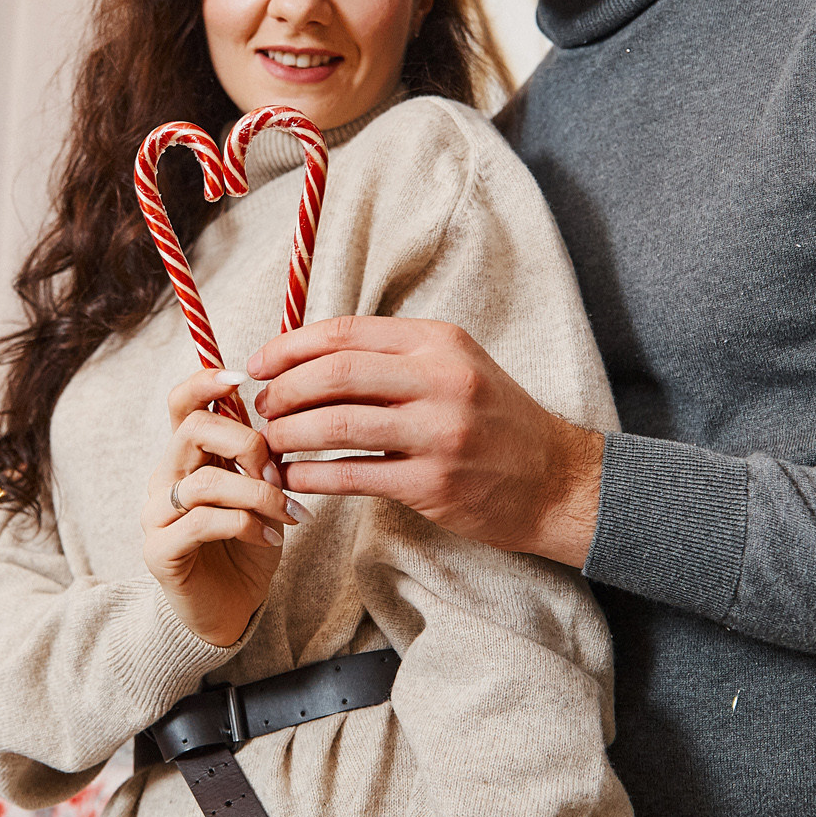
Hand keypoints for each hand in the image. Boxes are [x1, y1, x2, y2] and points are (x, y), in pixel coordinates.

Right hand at [142, 368, 298, 646]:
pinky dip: (247, 526)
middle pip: (193, 430)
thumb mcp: (263, 493)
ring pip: (205, 482)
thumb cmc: (249, 546)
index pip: (181, 403)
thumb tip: (289, 418)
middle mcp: (164, 479)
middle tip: (277, 472)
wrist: (230, 610)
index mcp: (187, 457)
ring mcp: (157, 515)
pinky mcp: (160, 551)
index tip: (242, 378)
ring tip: (288, 514)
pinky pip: (204, 523)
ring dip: (258, 495)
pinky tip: (271, 538)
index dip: (206, 382)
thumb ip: (264, 458)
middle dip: (246, 442)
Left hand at [243, 316, 603, 566]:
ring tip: (268, 443)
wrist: (557, 481)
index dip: (290, 347)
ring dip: (289, 434)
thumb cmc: (496, 422)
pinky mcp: (434, 483)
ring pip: (337, 424)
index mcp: (440, 342)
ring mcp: (439, 432)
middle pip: (335, 373)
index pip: (346, 332)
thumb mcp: (456, 368)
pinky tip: (293, 480)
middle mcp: (441, 379)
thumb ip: (395, 358)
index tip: (258, 364)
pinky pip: (353, 475)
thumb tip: (312, 358)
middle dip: (283, 390)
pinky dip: (312, 477)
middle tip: (258, 407)